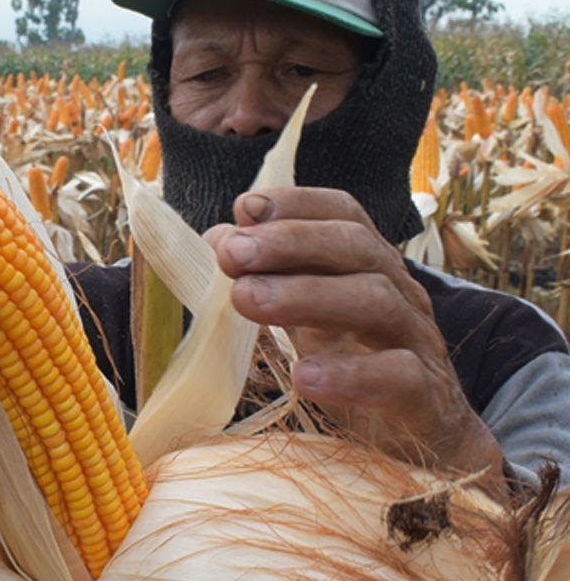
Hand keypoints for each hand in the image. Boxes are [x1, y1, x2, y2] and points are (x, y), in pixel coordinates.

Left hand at [206, 187, 505, 487]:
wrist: (429, 442)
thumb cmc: (358, 365)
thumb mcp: (307, 316)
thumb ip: (269, 277)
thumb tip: (218, 237)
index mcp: (368, 267)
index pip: (343, 215)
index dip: (297, 204)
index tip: (245, 208)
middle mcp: (398, 292)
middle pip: (356, 246)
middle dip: (290, 242)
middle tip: (232, 254)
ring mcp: (416, 341)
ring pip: (376, 300)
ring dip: (306, 294)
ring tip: (246, 300)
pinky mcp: (426, 397)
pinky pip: (400, 375)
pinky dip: (351, 373)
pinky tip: (303, 377)